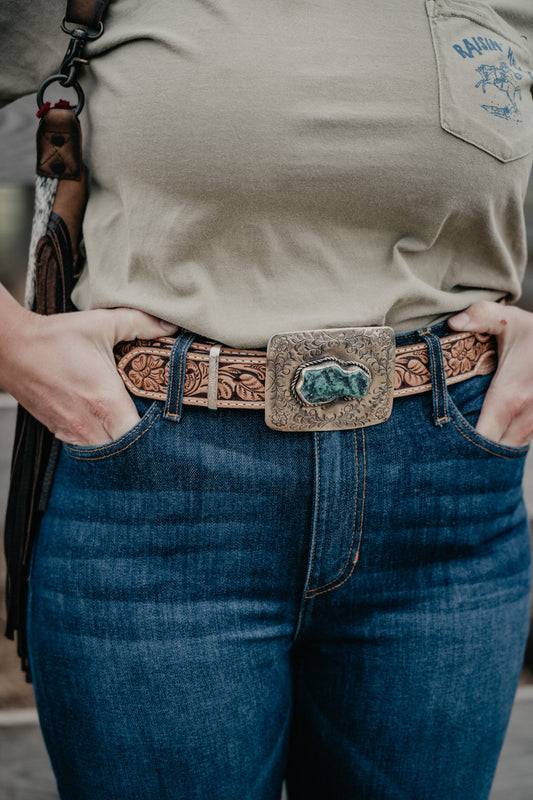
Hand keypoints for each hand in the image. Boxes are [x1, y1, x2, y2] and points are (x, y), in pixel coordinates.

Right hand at [3, 306, 177, 445]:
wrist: (10, 348)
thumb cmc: (55, 337)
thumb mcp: (101, 323)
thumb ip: (140, 324)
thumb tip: (171, 325)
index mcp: (104, 400)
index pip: (139, 435)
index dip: (155, 432)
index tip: (163, 420)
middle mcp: (89, 423)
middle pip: (126, 450)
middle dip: (142, 441)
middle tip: (152, 423)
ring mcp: (72, 431)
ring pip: (106, 453)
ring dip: (120, 444)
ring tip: (131, 425)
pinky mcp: (59, 431)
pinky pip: (87, 448)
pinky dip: (100, 442)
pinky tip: (107, 424)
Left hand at [448, 301, 532, 447]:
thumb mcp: (510, 320)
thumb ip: (481, 316)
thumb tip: (453, 322)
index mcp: (510, 396)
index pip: (483, 436)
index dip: (462, 444)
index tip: (443, 442)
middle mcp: (525, 416)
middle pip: (493, 450)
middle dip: (471, 451)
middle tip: (447, 445)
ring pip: (509, 449)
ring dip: (489, 448)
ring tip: (463, 444)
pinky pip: (519, 441)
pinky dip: (503, 441)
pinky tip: (488, 435)